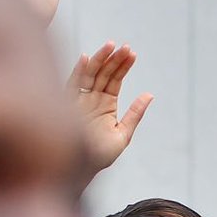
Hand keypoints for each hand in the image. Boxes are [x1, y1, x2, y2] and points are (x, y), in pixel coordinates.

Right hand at [67, 42, 153, 175]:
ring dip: (100, 60)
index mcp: (106, 105)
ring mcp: (79, 100)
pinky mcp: (67, 105)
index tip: (132, 53)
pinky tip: (87, 59)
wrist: (81, 169)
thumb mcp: (123, 134)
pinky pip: (72, 85)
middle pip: (103, 74)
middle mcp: (91, 99)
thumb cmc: (101, 155)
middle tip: (125, 47)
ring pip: (90, 75)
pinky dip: (78, 72)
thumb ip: (135, 114)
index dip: (123, 67)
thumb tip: (149, 94)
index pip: (115, 81)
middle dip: (114, 60)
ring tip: (111, 46)